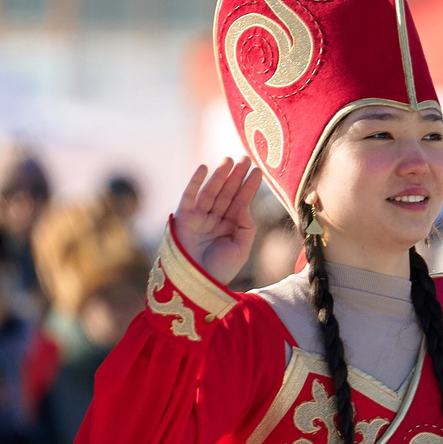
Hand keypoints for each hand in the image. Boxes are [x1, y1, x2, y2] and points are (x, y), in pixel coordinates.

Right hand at [169, 158, 262, 287]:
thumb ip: (245, 226)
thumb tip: (244, 205)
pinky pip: (189, 197)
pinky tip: (204, 168)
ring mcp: (199, 218)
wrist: (197, 285)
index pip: (240, 202)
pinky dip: (195, 183)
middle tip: (246, 158)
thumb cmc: (220, 271)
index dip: (249, 187)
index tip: (258, 171)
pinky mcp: (183, 218)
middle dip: (236, 176)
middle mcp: (214, 220)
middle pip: (227, 193)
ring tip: (229, 160)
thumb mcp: (240, 248)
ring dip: (220, 175)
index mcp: (229, 227)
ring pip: (211, 192)